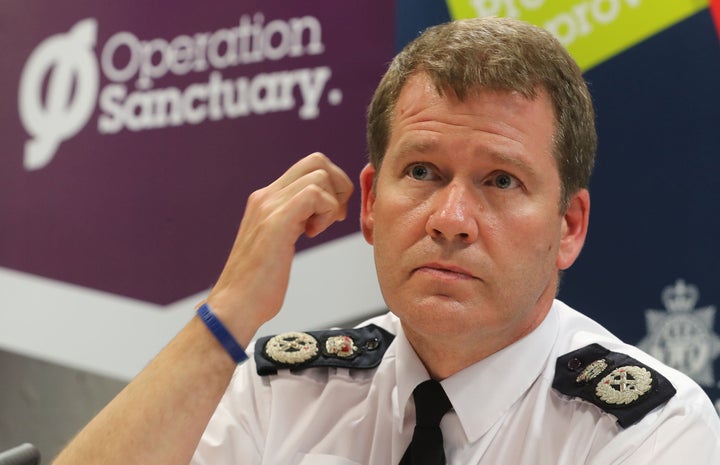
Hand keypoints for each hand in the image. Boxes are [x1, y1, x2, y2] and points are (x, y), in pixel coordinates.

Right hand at [204, 153, 353, 344]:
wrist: (234, 306)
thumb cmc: (258, 284)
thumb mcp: (278, 242)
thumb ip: (293, 220)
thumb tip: (317, 214)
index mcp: (266, 199)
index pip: (309, 167)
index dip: (331, 186)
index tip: (331, 216)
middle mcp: (266, 196)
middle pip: (317, 161)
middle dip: (338, 187)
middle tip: (334, 218)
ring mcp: (269, 206)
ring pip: (319, 175)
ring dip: (330, 203)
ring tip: (316, 230)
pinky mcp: (276, 221)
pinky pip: (315, 194)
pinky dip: (325, 213)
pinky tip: (311, 235)